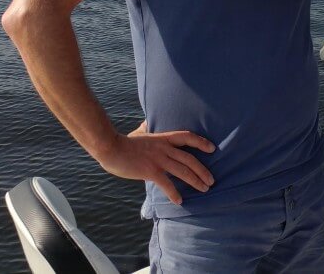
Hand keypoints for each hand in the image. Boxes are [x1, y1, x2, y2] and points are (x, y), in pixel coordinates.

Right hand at [95, 120, 215, 204]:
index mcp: (163, 138)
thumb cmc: (124, 142)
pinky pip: (166, 184)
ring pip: (182, 171)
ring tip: (204, 189)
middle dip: (202, 170)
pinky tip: (179, 201)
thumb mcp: (139, 132)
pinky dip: (174, 193)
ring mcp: (158, 160)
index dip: (201, 142)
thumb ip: (147, 129)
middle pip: (189, 158)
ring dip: (195, 181)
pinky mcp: (150, 171)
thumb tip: (148, 123)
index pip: (187, 137)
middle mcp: (164, 148)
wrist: (111, 148)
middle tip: (211, 180)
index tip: (212, 148)